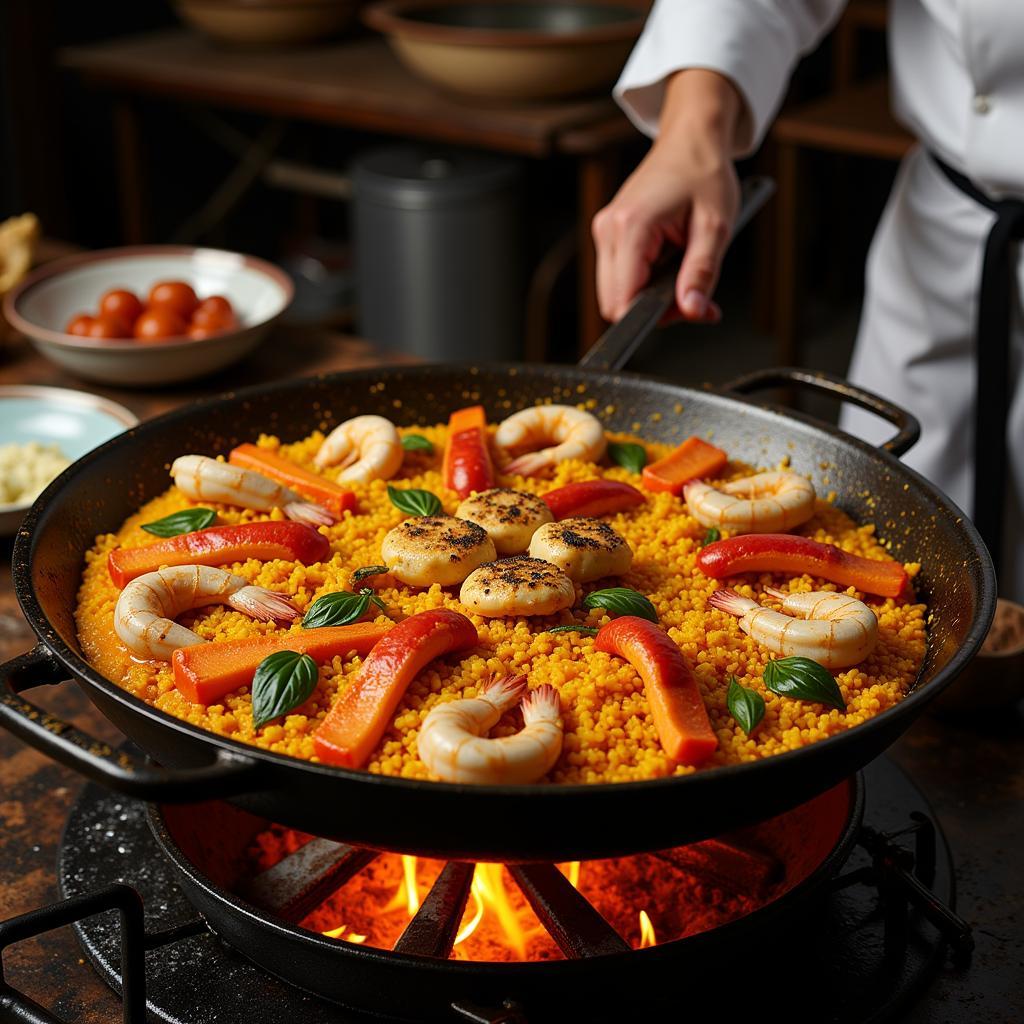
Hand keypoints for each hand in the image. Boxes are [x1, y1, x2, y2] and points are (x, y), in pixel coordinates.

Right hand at [592, 69, 743, 323]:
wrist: (691, 140)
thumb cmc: (704, 173)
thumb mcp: (715, 227)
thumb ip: (702, 274)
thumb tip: (693, 311)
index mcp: (631, 227)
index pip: (622, 301)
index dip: (653, 316)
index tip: (685, 307)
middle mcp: (608, 231)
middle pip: (614, 302)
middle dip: (653, 309)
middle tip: (690, 289)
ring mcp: (604, 232)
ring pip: (616, 293)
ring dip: (649, 294)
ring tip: (681, 269)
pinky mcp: (608, 234)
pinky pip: (619, 276)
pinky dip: (644, 280)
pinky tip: (668, 261)